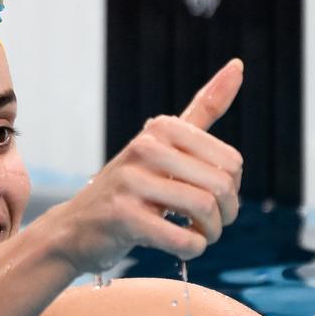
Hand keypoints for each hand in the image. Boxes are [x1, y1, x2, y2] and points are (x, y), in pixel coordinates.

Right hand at [46, 59, 244, 271]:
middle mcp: (145, 148)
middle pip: (221, 186)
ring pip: (204, 210)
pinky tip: (184, 248)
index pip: (231, 162)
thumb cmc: (132, 188)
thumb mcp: (165, 145)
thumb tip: (238, 66)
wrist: (76, 228)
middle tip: (211, 225)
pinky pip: (183, 239)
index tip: (215, 200)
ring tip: (199, 236)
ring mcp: (131, 181)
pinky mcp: (123, 217)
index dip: (232, 189)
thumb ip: (202, 110)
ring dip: (211, 234)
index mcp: (162, 128)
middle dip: (226, 214)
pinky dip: (192, 249)